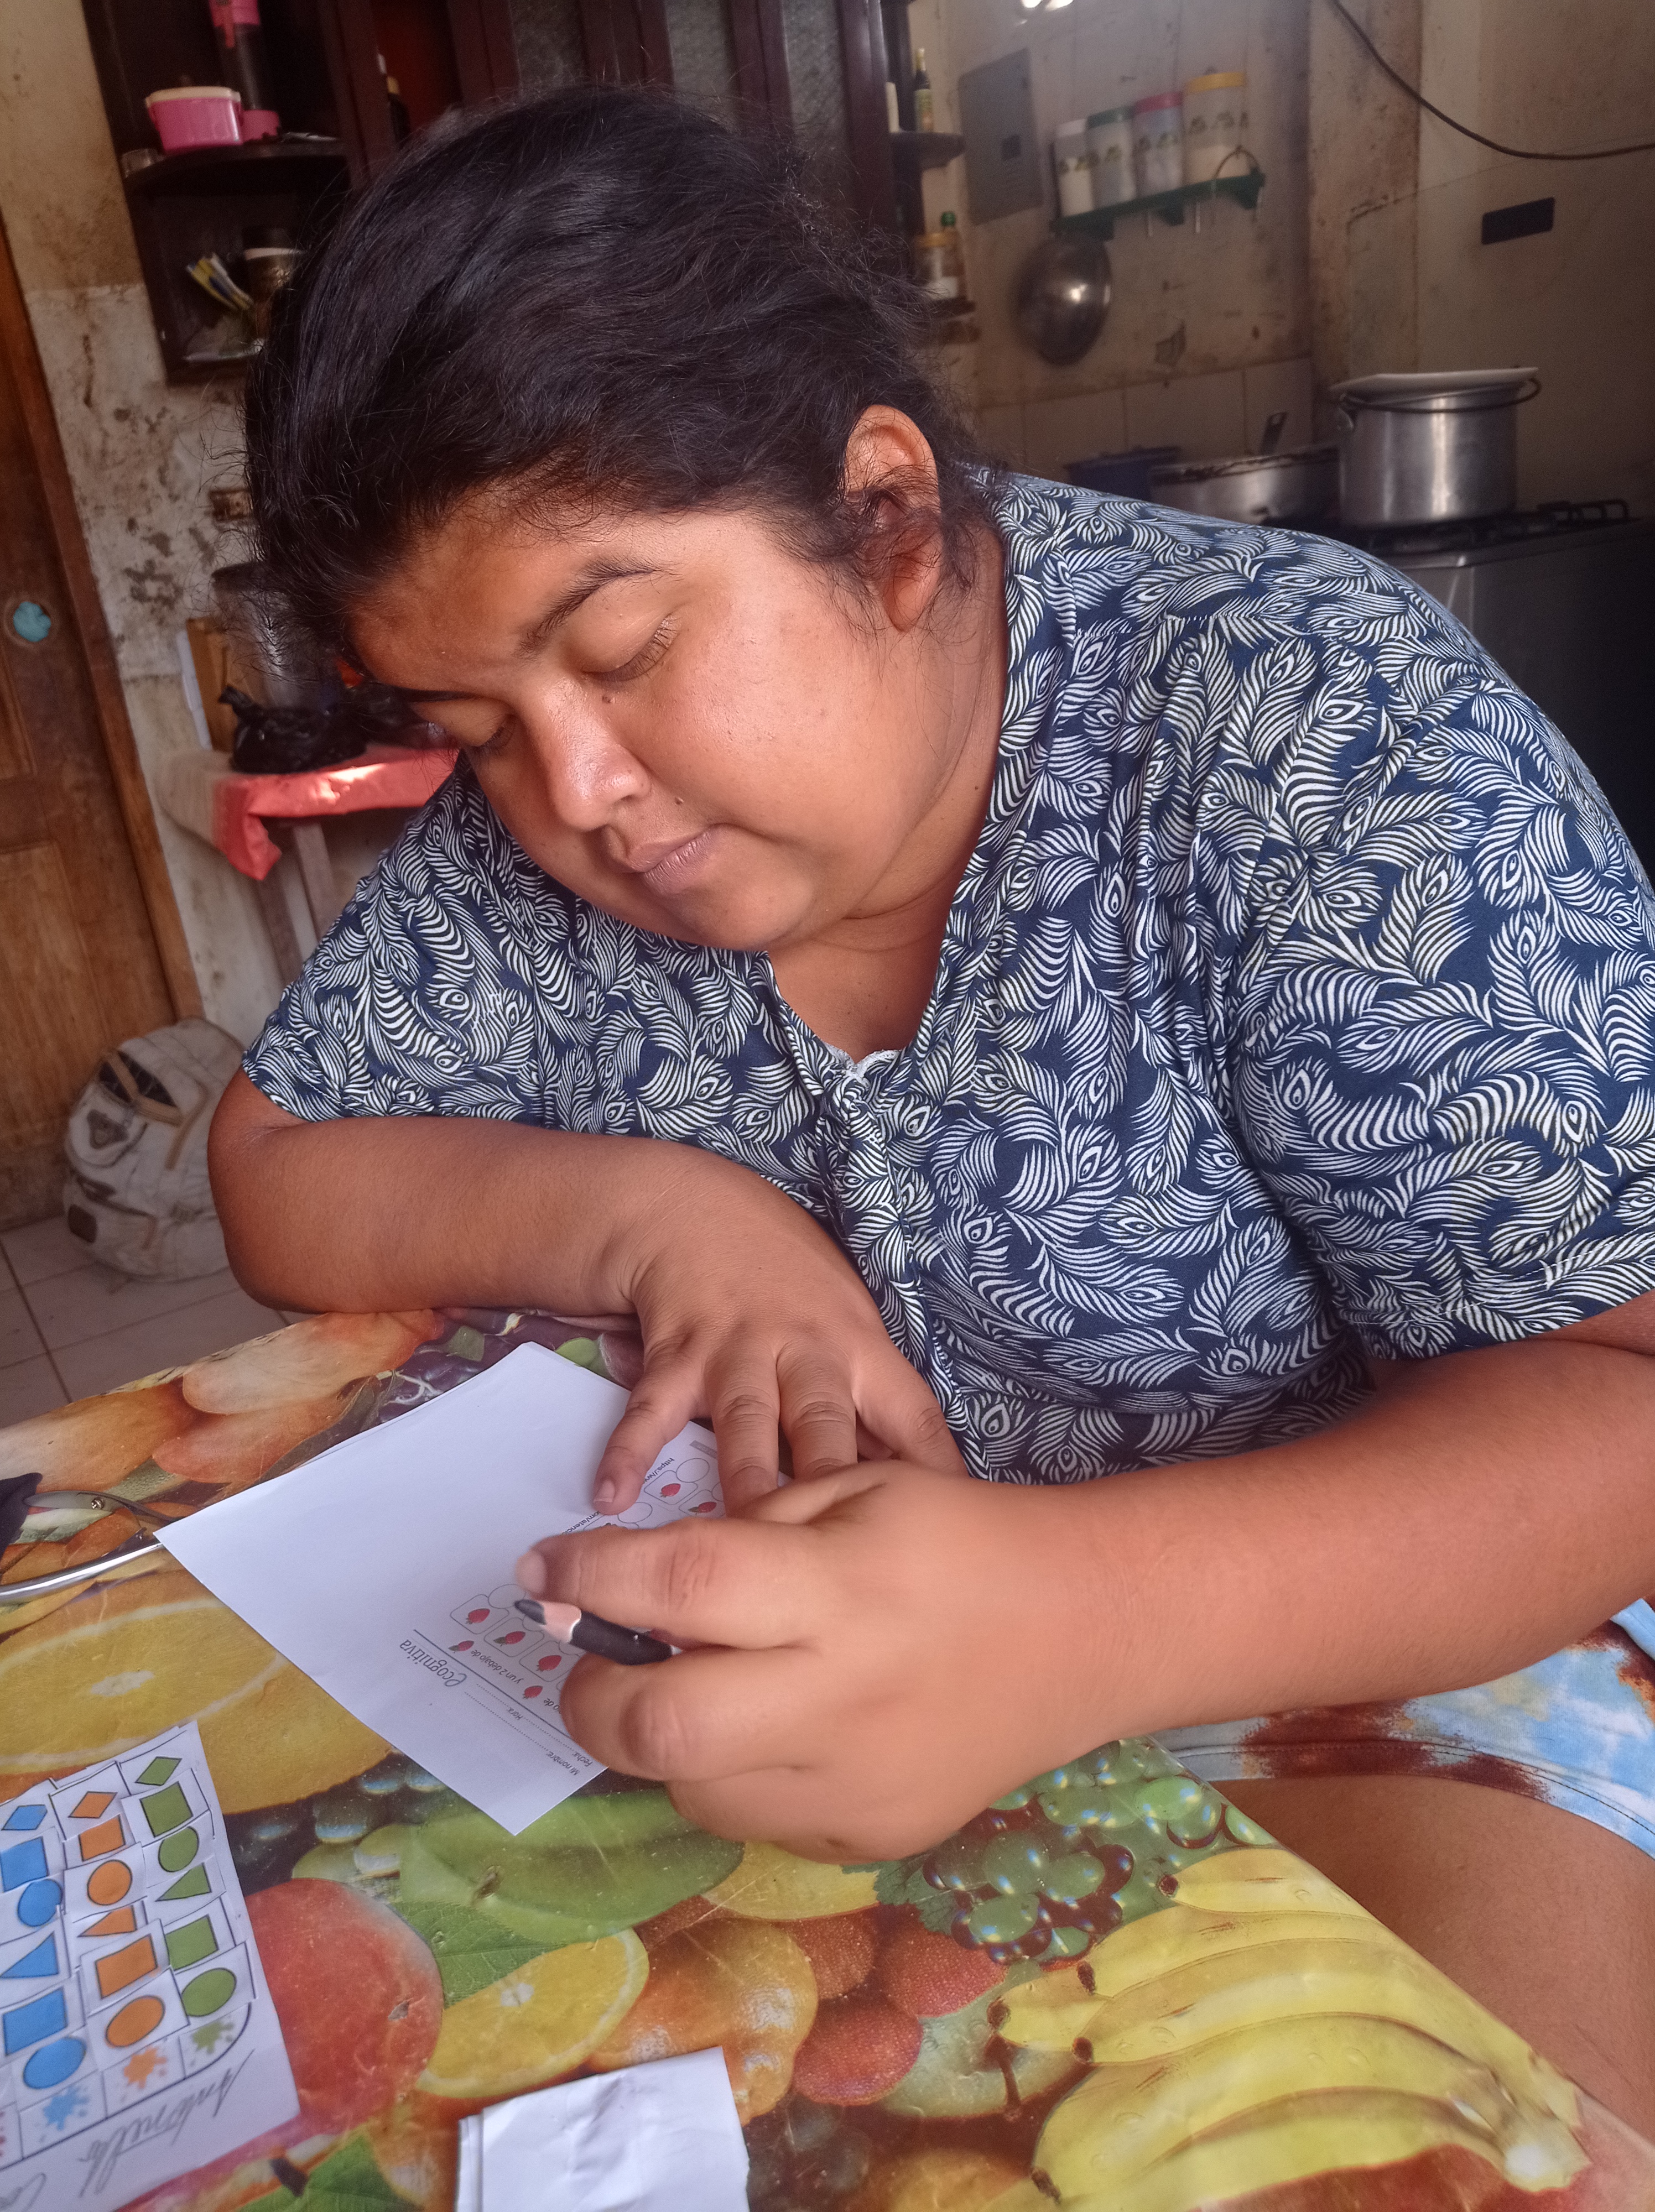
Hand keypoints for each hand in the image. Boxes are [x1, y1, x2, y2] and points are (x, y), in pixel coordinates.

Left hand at [518, 1461, 1122, 1861]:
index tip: (540, 1567)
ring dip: (661, 1738)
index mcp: (836, 1589)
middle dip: (591, 1696)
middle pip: (661, 1726)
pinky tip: (767, 1727)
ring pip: (692, 1788)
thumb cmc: (957, 1540)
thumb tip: (636, 1582)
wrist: (1083, 1635)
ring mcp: (852, 1785)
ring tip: (692, 1687)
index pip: (681, 1588)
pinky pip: (754, 1820)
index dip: (589, 1576)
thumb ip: (746, 1528)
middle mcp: (838, 1697)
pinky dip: (731, 1773)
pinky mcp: (867, 1839)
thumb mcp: (852, 1487)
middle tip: (588, 1661)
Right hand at [596, 1152, 963, 1510]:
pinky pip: (653, 1410)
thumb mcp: (844, 1321)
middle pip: (826, 1427)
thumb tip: (910, 1482)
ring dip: (745, 1480)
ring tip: (743, 1541)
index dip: (934, 1472)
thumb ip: (869, 1397)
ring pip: (746, 1425)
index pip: (913, 1416)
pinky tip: (611, 1498)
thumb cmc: (784, 1278)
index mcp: (859, 1348)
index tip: (952, 1536)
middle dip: (836, 1486)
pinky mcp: (676, 1354)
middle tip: (847, 1554)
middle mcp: (804, 1350)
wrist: (692, 1209)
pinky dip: (630, 1452)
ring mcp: (738, 1350)